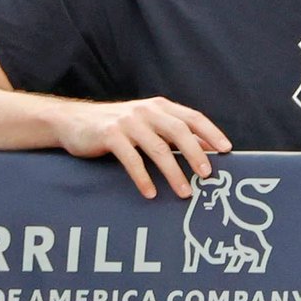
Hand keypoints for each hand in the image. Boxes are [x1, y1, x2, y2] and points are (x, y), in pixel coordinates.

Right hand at [52, 96, 231, 199]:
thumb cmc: (119, 127)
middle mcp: (147, 111)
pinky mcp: (109, 135)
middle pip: (179, 131)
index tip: (227, 150)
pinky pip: (131, 159)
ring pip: (158, 148)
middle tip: (208, 175)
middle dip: (196, 154)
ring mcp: (128, 122)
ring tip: (185, 192)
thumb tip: (207, 148)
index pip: (193, 117)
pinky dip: (143, 177)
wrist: (74, 121)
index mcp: (161, 107)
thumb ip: (175, 133)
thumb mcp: (149, 125)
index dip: (211, 133)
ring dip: (173, 172)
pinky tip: (150, 193)